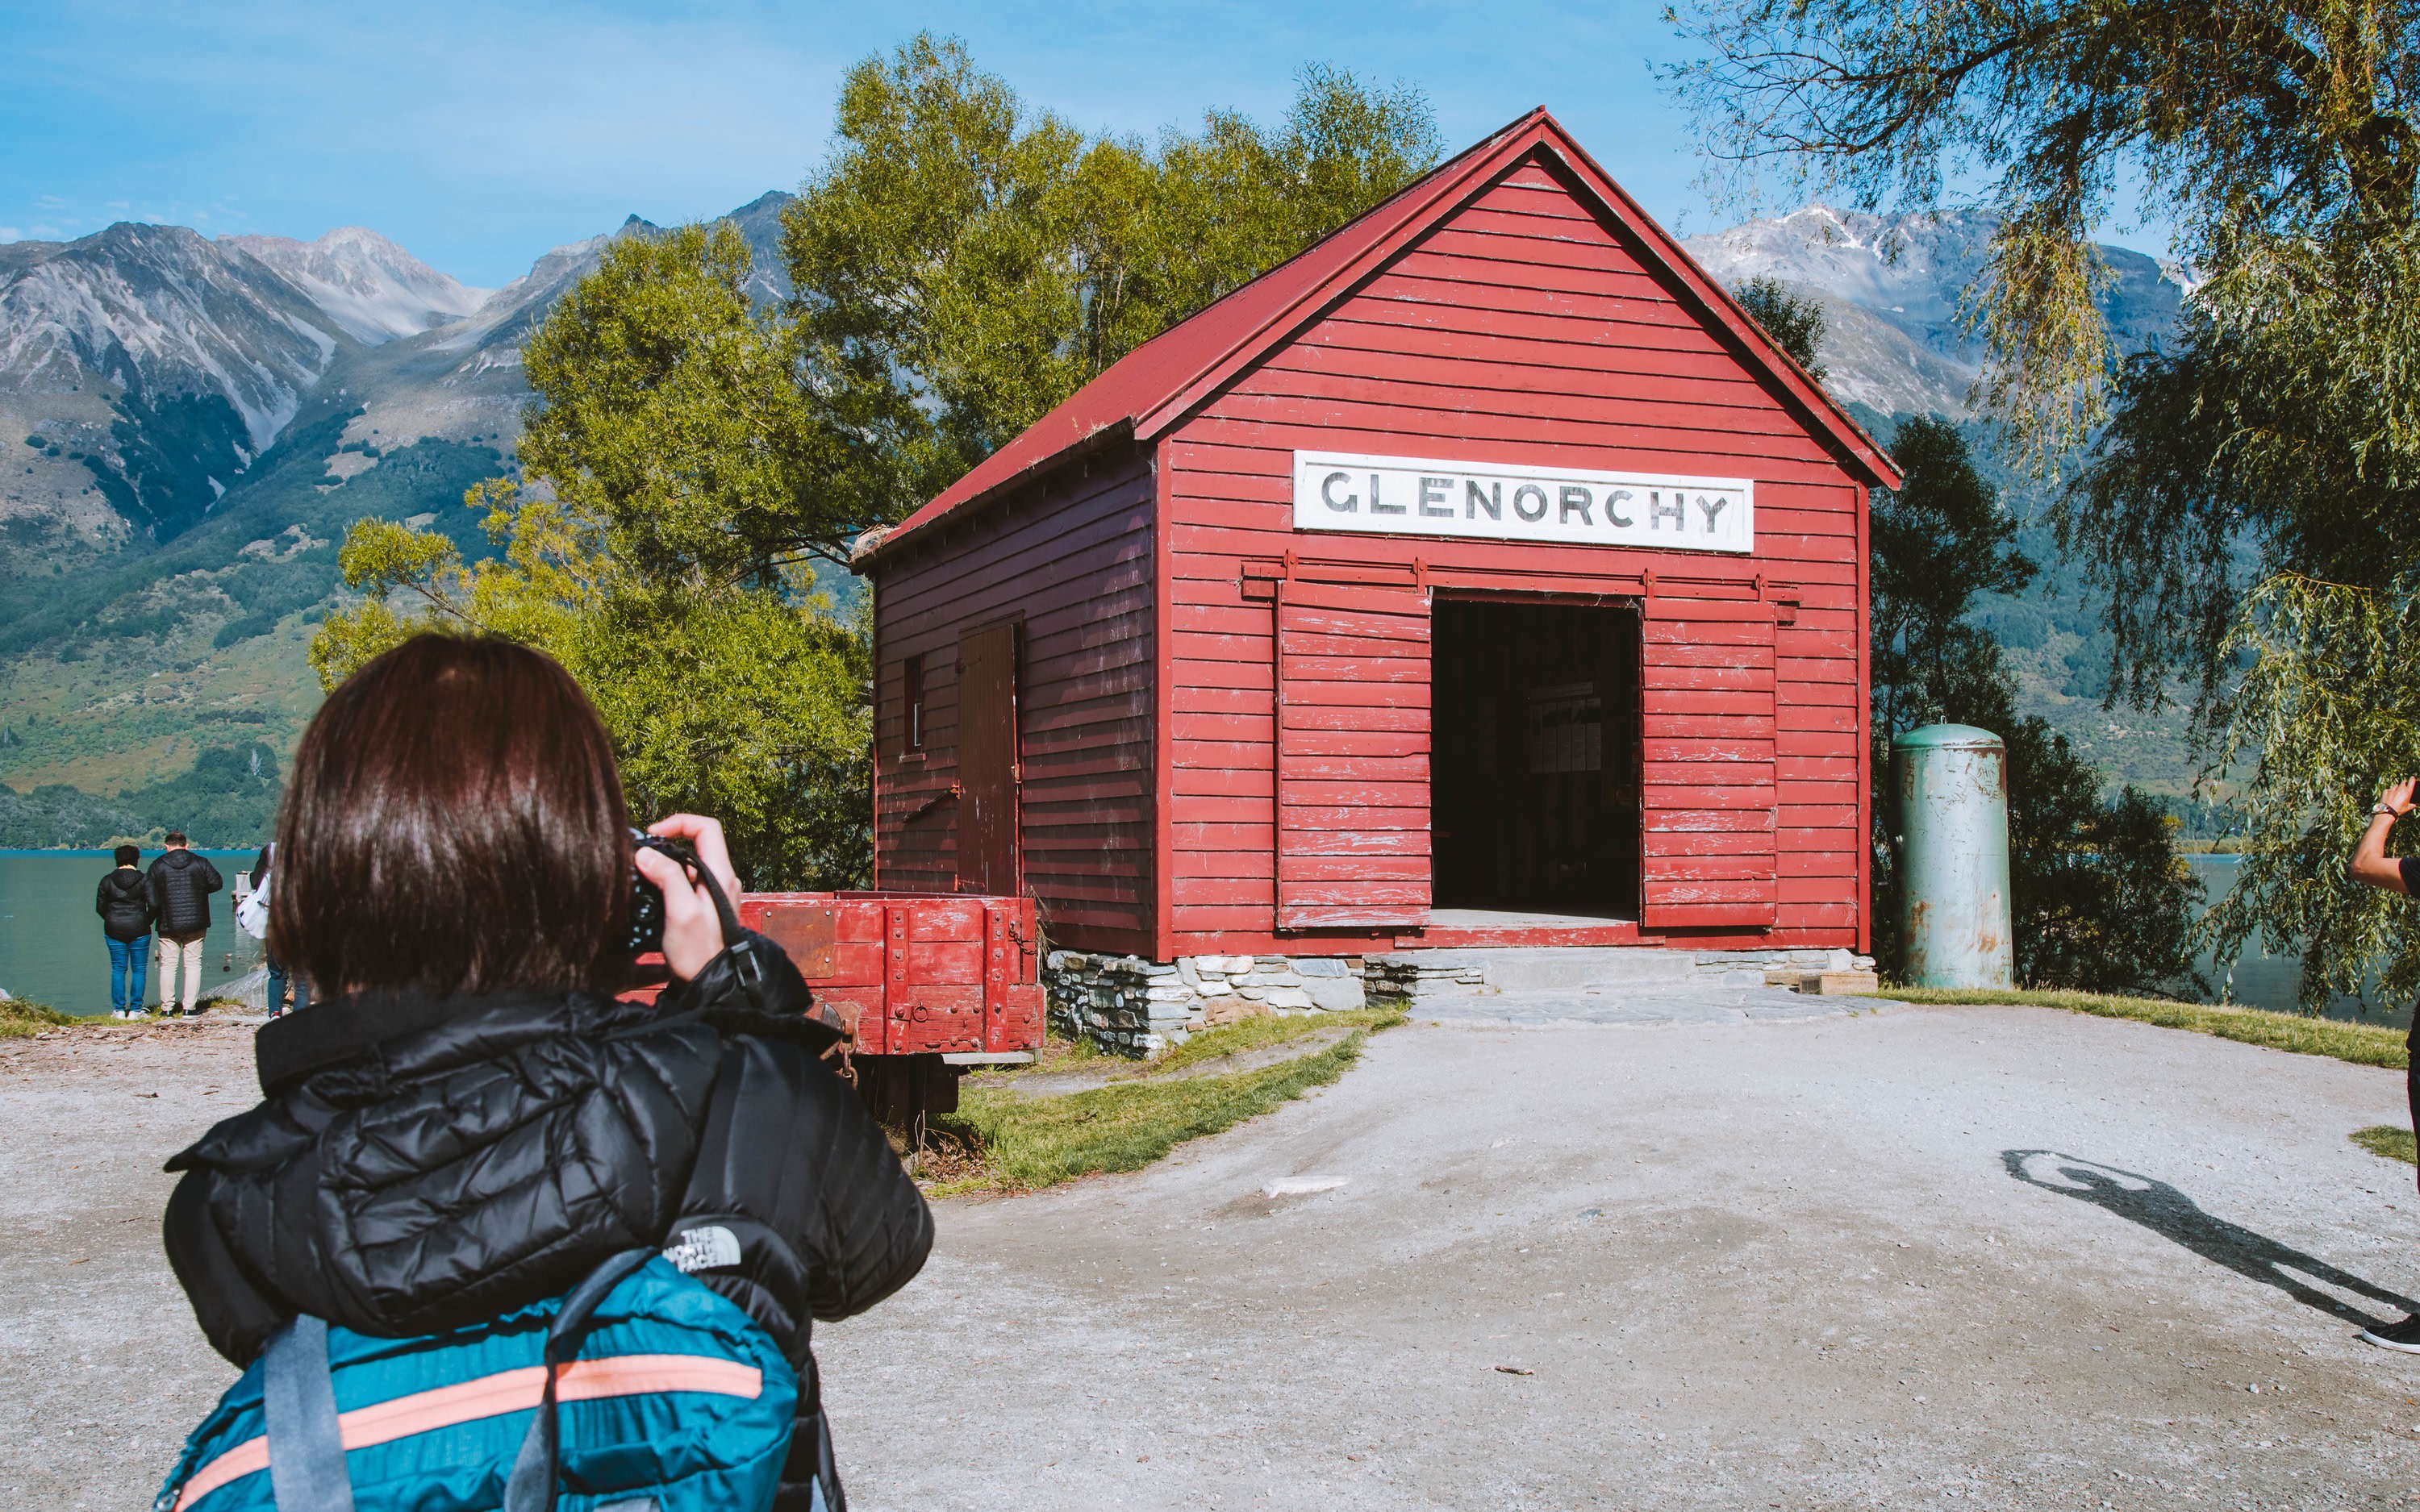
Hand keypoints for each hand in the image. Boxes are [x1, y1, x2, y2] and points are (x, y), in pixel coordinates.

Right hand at [633, 814, 743, 980]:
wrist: (708, 983)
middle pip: (695, 842)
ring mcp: (714, 891)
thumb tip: (646, 854)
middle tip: (642, 856)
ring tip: (642, 873)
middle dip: (666, 843)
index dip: (679, 823)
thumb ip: (667, 878)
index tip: (653, 835)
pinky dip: (666, 878)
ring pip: (687, 862)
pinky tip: (651, 891)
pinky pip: (685, 880)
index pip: (706, 828)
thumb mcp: (680, 912)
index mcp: (721, 875)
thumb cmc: (698, 952)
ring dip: (664, 862)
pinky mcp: (703, 905)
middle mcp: (721, 879)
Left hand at [2381, 778, 2418, 817]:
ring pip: (2395, 786)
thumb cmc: (2399, 810)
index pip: (2411, 782)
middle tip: (2403, 787)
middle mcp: (2400, 789)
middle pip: (2403, 782)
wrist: (2388, 811)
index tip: (2412, 778)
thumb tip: (2413, 805)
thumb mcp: (2407, 808)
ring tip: (2395, 794)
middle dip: (2404, 784)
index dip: (2412, 779)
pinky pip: (2388, 789)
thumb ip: (2411, 805)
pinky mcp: (2386, 791)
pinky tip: (2389, 796)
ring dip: (2396, 788)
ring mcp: (2392, 789)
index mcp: (2407, 792)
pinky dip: (2389, 792)